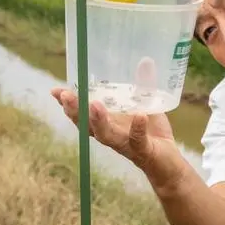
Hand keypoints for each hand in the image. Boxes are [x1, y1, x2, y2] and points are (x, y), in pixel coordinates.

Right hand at [50, 87, 187, 189]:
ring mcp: (126, 144)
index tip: (55, 91)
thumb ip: (144, 85)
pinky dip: (138, 129)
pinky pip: (138, 140)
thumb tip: (145, 61)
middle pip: (87, 125)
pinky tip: (140, 117)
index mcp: (107, 123)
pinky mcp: (143, 150)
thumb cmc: (152, 133)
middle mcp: (111, 134)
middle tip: (66, 96)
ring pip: (106, 136)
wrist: (169, 163)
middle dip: (75, 111)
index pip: (82, 114)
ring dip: (99, 121)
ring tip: (95, 105)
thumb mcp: (147, 105)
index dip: (68, 104)